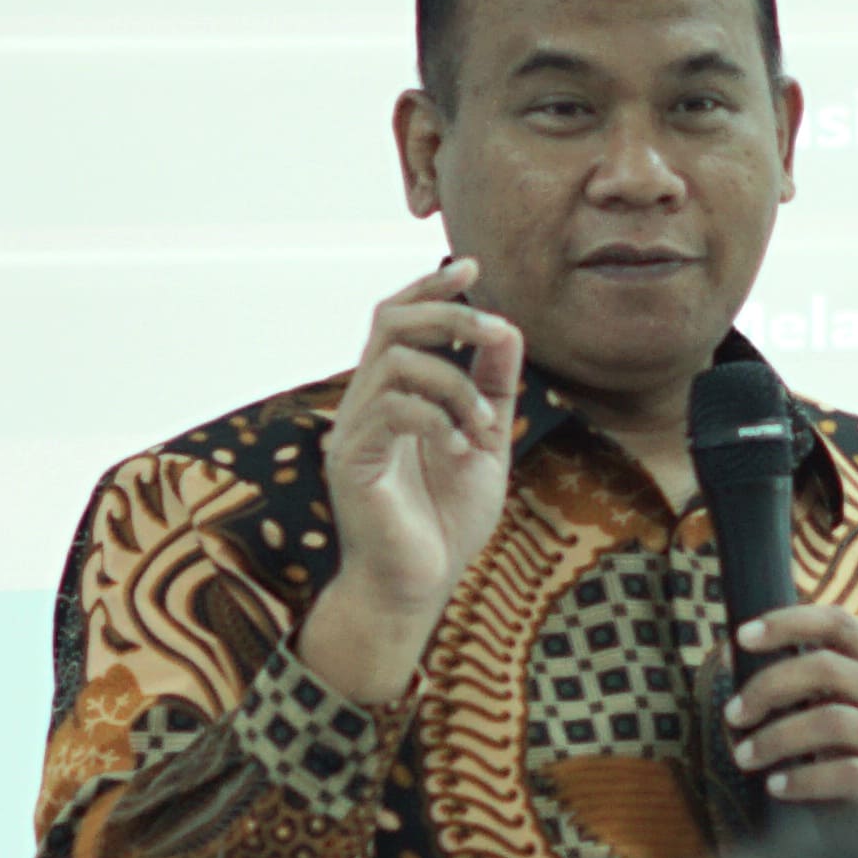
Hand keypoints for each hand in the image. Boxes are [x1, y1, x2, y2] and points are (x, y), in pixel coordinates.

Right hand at [301, 256, 523, 708]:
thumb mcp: (485, 445)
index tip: (472, 267)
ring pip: (396, 363)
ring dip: (455, 384)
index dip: (430, 287)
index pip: (398, 318)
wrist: (415, 590)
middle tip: (495, 331)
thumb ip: (493, 389)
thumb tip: (507, 328)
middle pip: (389, 321)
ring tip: (483, 428)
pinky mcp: (350, 461)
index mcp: (393, 395)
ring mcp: (352, 430)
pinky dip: (437, 419)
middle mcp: (364, 403)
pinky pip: (391, 410)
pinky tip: (460, 451)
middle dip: (448, 314)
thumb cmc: (445, 523)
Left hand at [725, 606, 857, 809]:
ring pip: (831, 721)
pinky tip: (777, 786)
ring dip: (775, 738)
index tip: (742, 636)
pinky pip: (845, 773)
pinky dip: (802, 779)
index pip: (836, 622)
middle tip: (734, 714)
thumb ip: (820, 680)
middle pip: (825, 668)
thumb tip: (737, 662)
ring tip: (745, 756)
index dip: (786, 622)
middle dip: (768, 686)